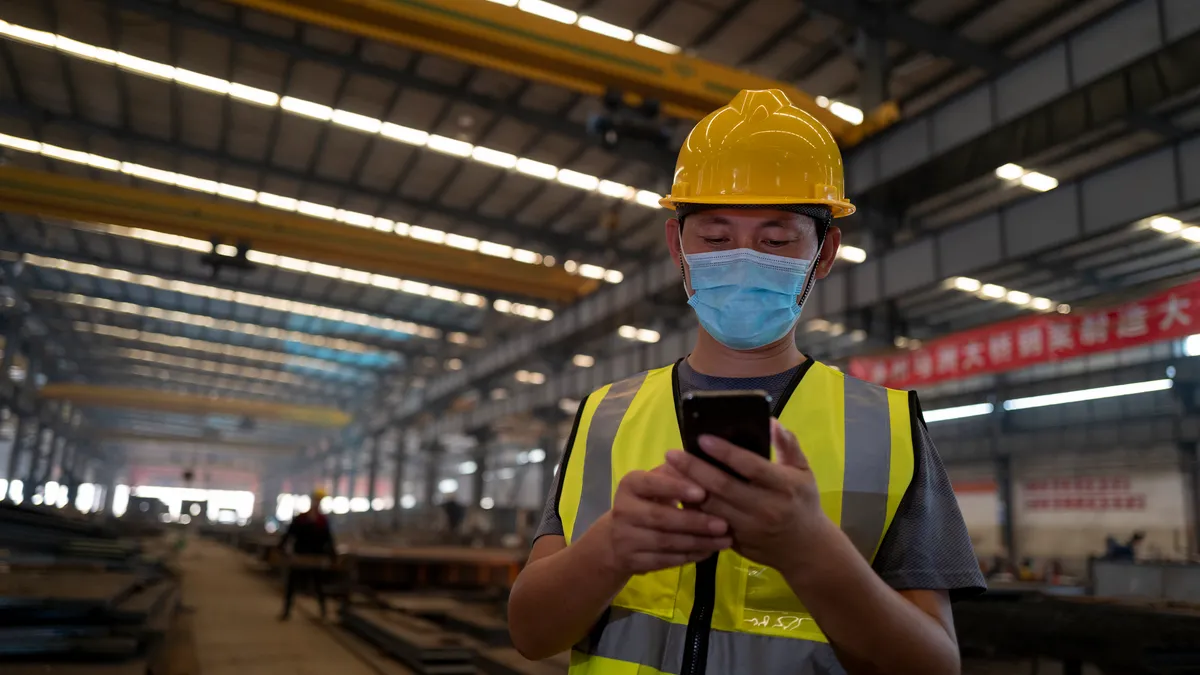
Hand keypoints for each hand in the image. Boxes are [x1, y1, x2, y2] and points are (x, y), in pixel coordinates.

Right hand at [600, 464, 731, 575]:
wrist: (617, 540)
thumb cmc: (647, 503)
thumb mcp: (656, 484)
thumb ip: (677, 475)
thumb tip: (704, 469)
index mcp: (630, 485)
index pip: (651, 484)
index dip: (676, 488)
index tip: (702, 492)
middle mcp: (623, 511)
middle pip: (661, 517)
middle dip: (694, 522)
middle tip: (723, 524)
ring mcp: (625, 539)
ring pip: (666, 542)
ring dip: (698, 542)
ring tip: (724, 540)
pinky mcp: (632, 561)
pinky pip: (665, 560)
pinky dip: (690, 556)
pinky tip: (709, 551)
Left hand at [665, 419, 831, 572]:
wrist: (806, 550)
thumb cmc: (803, 502)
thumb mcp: (804, 471)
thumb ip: (788, 445)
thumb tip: (770, 420)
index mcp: (783, 486)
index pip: (750, 466)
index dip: (725, 452)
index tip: (702, 438)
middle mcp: (765, 508)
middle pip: (723, 487)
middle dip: (694, 468)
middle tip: (671, 453)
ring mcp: (749, 528)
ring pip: (710, 507)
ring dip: (687, 489)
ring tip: (668, 471)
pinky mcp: (736, 542)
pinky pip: (708, 524)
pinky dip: (692, 509)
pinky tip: (678, 494)